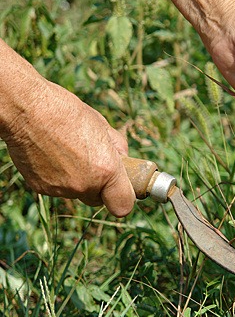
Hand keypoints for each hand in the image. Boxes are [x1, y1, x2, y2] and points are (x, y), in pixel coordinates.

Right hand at [2, 79, 135, 216]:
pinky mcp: (40, 188)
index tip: (122, 189)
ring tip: (67, 152)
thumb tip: (123, 160)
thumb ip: (118, 149)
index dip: (123, 198)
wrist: (28, 110)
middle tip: (92, 164)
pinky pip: (56, 188)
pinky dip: (56, 177)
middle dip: (98, 187)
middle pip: (97, 199)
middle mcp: (84, 185)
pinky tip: (51, 155)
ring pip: (75, 192)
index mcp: (106, 170)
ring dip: (76, 179)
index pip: (123, 206)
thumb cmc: (68, 113)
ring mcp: (61, 189)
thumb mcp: (103, 126)